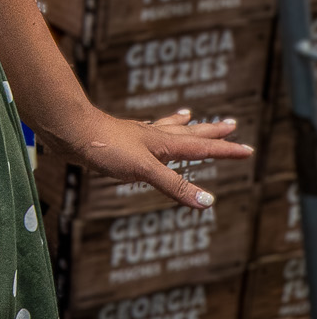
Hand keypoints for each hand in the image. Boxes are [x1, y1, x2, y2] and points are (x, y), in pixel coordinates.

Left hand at [48, 105, 251, 208]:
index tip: (247, 149)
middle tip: (231, 124)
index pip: (202, 148)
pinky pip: (146, 135)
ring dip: (184, 127)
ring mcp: (136, 138)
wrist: (71, 132)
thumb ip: (174, 185)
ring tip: (192, 116)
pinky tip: (148, 131)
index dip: (225, 151)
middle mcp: (153, 137)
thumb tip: (207, 201)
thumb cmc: (106, 148)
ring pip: (167, 130)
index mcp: (163, 143)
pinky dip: (155, 132)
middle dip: (211, 132)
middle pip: (189, 133)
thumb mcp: (144, 170)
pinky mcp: (121, 142)